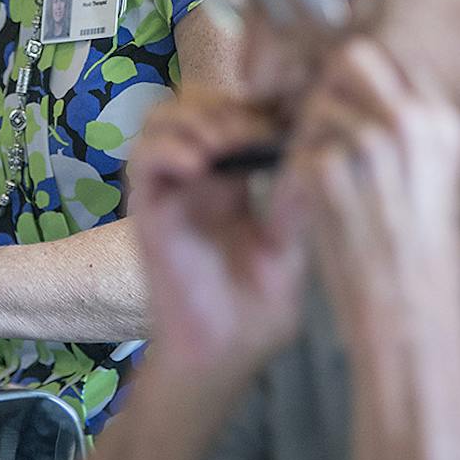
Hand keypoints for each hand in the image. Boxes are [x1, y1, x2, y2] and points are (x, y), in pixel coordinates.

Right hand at [126, 94, 305, 373]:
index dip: (260, 105)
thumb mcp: (290, 251)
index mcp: (238, 182)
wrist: (222, 355)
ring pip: (165, 119)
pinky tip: (200, 166)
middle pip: (199, 104)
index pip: (238, 114)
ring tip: (226, 144)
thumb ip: (297, 206)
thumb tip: (316, 154)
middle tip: (258, 129)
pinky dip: (168, 150)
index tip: (292, 114)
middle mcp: (201, 179)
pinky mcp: (148, 209)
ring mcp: (172, 191)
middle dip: (229, 105)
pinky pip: (143, 159)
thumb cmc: (258, 312)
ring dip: (195, 119)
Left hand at [277, 39, 459, 352]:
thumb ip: (409, 140)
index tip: (349, 107)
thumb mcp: (438, 185)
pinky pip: (297, 150)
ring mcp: (368, 144)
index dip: (361, 83)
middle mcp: (410, 122)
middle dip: (331, 88)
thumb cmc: (425, 265)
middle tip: (324, 130)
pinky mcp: (326, 172)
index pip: (388, 60)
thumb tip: (369, 108)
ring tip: (324, 181)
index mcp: (442, 122)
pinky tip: (315, 205)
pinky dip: (297, 175)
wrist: (412, 319)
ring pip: (316, 105)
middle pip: (350, 59)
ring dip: (311, 137)